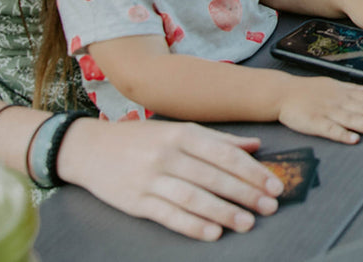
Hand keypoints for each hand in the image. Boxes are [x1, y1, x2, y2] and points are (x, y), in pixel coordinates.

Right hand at [55, 118, 282, 241]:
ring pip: (194, 198)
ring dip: (224, 212)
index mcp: (182, 134)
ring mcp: (150, 179)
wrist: (88, 149)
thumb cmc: (140, 139)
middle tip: (270, 206)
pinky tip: (213, 233)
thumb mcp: (178, 130)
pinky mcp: (135, 202)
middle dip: (246, 193)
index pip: (226, 154)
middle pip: (214, 177)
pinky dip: (192, 225)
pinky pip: (169, 215)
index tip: (275, 184)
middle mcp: (168, 155)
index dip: (253, 171)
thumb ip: (218, 139)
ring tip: (247, 223)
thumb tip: (255, 145)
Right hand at [278, 75, 362, 142]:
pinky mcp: (315, 123)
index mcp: (344, 93)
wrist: (283, 93)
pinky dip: (343, 134)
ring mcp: (327, 112)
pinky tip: (354, 139)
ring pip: (351, 120)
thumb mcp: (333, 83)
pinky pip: (331, 130)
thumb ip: (352, 88)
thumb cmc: (308, 89)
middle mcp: (339, 102)